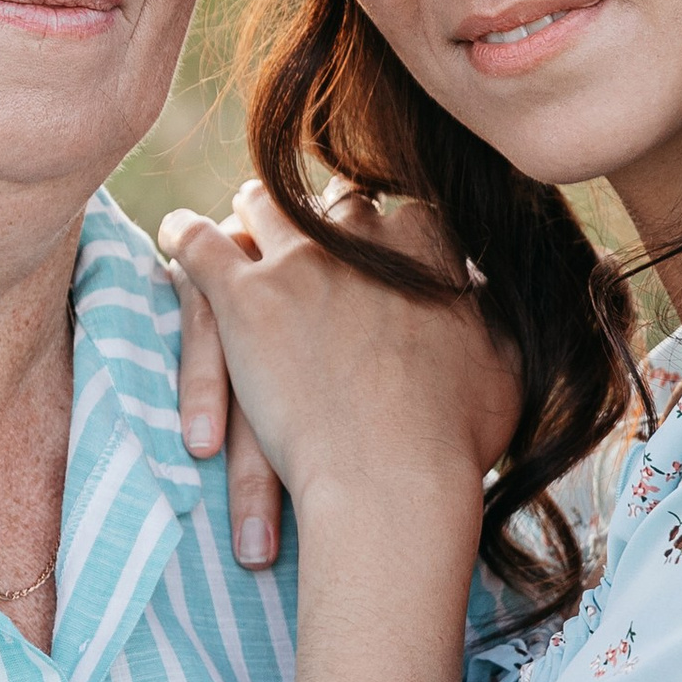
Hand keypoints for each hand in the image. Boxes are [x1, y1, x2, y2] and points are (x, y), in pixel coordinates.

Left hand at [160, 179, 520, 537]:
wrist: (393, 477)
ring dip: (254, 213)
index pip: (406, 215)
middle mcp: (364, 238)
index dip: (390, 234)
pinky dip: (184, 235)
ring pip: (264, 206)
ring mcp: (300, 262)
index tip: (383, 253)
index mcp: (430, 248)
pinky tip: (174, 236)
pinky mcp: (243, 297)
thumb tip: (493, 306)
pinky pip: (198, 244)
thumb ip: (497, 324)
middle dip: (324, 219)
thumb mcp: (506, 370)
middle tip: (312, 236)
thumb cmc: (457, 440)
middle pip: (336, 204)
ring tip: (240, 223)